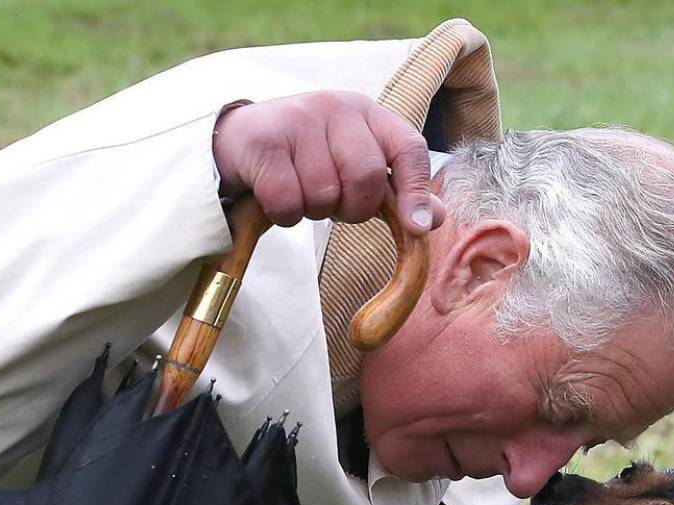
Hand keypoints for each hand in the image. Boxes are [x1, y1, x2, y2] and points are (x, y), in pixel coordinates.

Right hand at [212, 91, 445, 235]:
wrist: (238, 141)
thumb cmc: (307, 158)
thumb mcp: (354, 165)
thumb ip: (395, 190)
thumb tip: (435, 219)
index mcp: (368, 112)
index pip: (409, 148)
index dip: (417, 190)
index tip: (416, 227)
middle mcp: (336, 107)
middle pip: (366, 178)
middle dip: (352, 208)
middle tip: (334, 204)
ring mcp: (298, 120)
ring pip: (324, 195)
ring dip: (313, 211)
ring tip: (300, 192)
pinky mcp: (264, 142)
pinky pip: (288, 202)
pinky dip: (285, 214)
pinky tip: (276, 197)